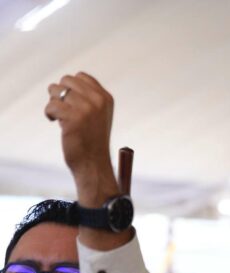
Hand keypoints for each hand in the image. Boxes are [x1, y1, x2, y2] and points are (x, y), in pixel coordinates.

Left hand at [44, 72, 118, 207]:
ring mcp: (87, 109)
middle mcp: (98, 101)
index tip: (73, 104)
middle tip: (64, 111)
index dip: (71, 88)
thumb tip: (65, 82)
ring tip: (60, 118)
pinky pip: (51, 105)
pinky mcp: (74, 118)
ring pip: (56, 90)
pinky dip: (49, 114)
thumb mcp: (97, 114)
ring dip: (54, 103)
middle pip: (66, 80)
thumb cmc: (91, 140)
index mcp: (105, 98)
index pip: (80, 76)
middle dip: (60, 94)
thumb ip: (88, 97)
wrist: (93, 164)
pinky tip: (56, 123)